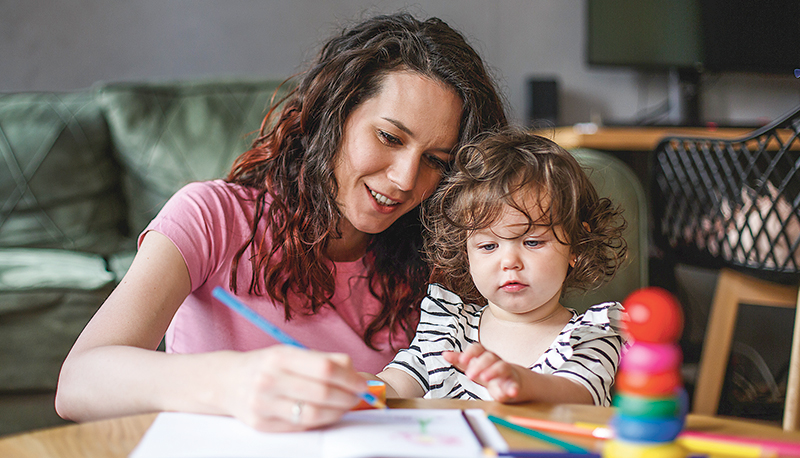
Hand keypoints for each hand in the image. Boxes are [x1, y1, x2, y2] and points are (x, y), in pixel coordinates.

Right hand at [225, 345, 367, 431]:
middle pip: (323, 393)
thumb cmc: (266, 365)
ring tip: (344, 406)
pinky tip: (326, 414)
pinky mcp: (262, 425)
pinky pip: (300, 426)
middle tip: (357, 396)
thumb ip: (323, 360)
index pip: (325, 368)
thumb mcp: (290, 353)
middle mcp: (269, 380)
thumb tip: (354, 373)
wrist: (227, 382)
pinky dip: (320, 421)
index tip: (362, 383)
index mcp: (279, 357)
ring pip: (313, 414)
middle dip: (348, 397)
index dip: (350, 378)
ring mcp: (263, 405)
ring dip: (337, 412)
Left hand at [442, 343, 521, 401]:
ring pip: (502, 367)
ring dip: (493, 371)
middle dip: (479, 365)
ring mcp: (506, 372)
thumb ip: (460, 361)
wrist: (512, 381)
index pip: (477, 348)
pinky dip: (513, 388)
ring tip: (485, 378)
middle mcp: (496, 361)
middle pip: (489, 357)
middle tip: (469, 375)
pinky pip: (515, 385)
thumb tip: (444, 354)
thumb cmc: (488, 372)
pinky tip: (511, 392)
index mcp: (484, 356)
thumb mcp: (473, 367)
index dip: (470, 353)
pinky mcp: (514, 384)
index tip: (462, 360)